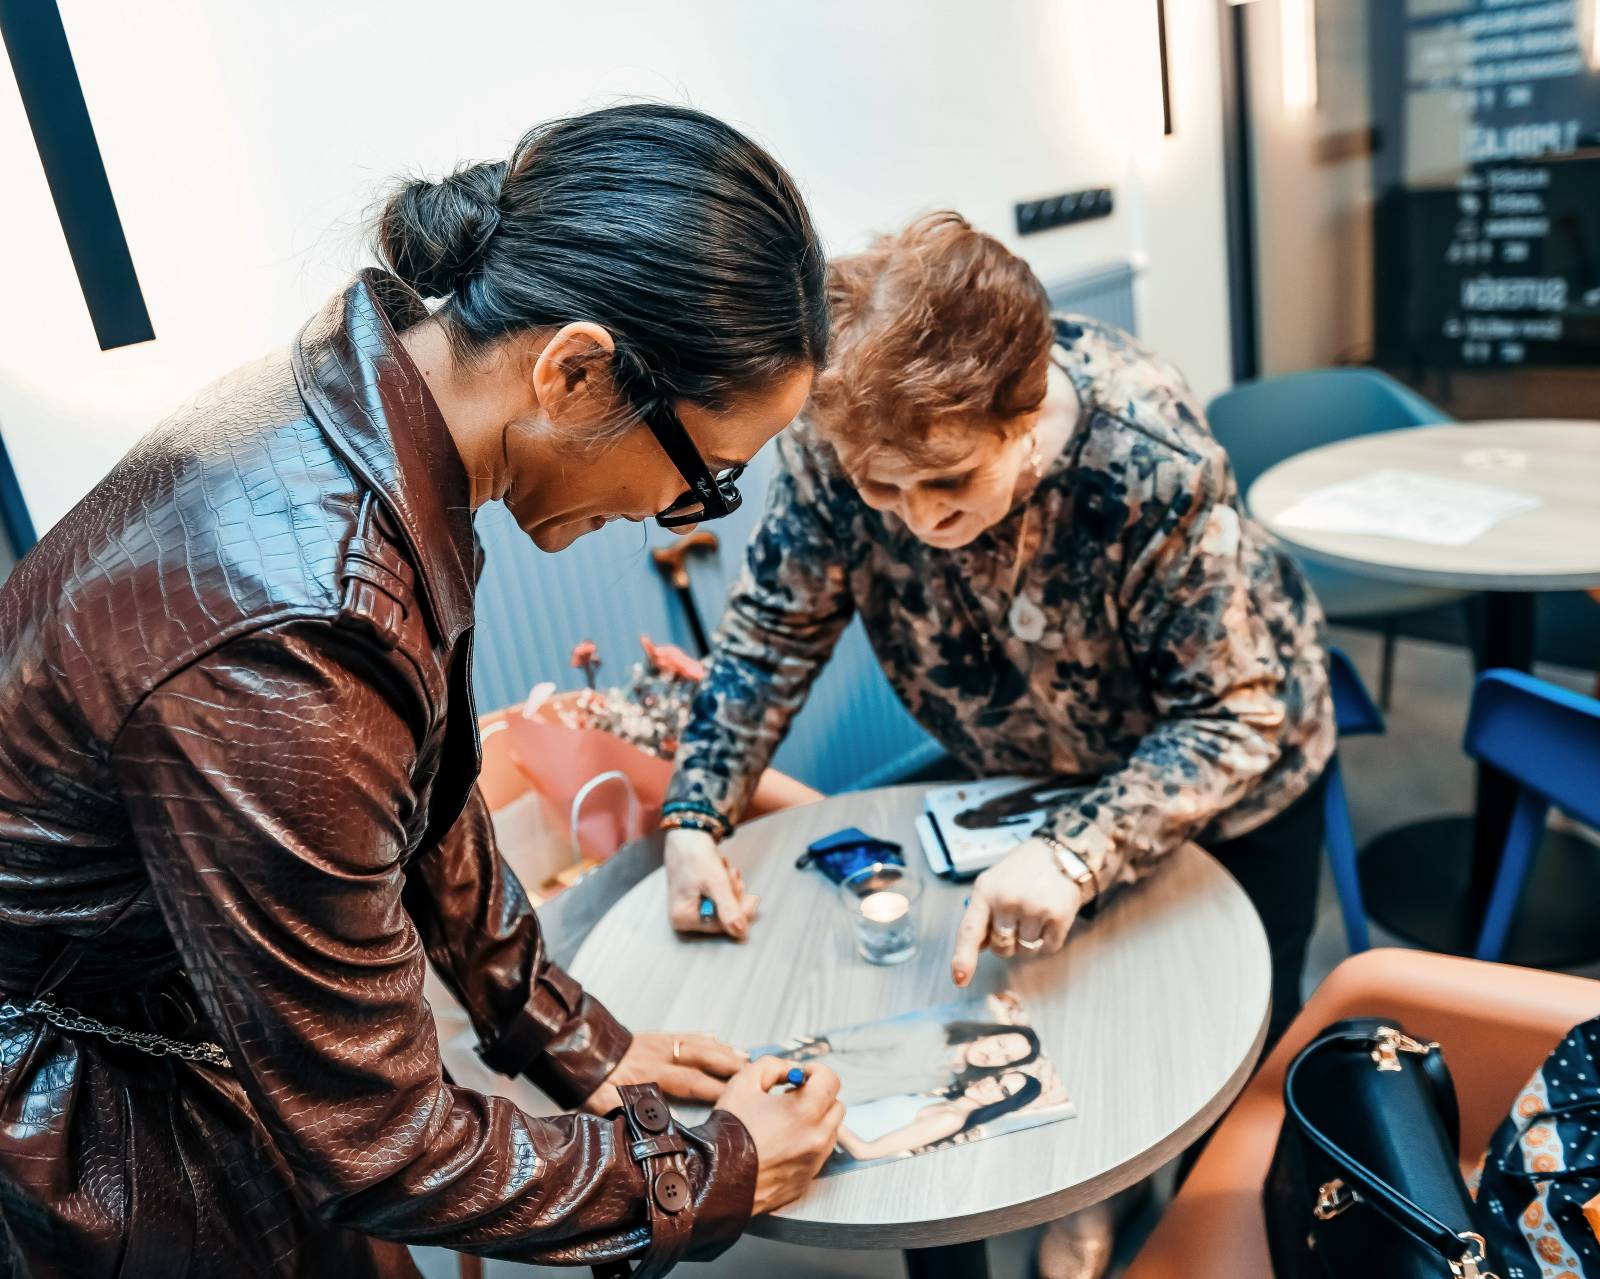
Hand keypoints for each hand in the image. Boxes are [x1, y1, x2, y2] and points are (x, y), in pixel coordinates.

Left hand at [584, 1031, 746, 1113]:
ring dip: (721, 1050)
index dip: (714, 1088)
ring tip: (745, 1056)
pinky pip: (682, 1036)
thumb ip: (627, 1115)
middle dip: (728, 1065)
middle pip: (700, 1059)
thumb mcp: (602, 1104)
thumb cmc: (588, 1081)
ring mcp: (657, 1044)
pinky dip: (701, 1038)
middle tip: (754, 1070)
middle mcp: (658, 1056)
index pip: (689, 1082)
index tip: (737, 1094)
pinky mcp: (653, 1037)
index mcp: (648, 1075)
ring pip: (696, 1045)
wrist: (574, 1050)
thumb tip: (649, 1132)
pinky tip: (714, 1039)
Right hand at [665, 828, 759, 939]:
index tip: (754, 898)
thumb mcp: (716, 883)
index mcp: (683, 918)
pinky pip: (719, 897)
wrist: (687, 833)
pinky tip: (720, 869)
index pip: (722, 926)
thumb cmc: (696, 856)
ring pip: (724, 905)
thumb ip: (728, 909)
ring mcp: (689, 908)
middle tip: (730, 873)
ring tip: (723, 868)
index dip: (740, 911)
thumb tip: (740, 934)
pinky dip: (724, 883)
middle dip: (732, 893)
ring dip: (729, 885)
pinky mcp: (695, 898)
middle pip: (723, 915)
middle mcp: (683, 918)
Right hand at [714, 1057, 844, 1215]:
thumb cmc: (729, 1132)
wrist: (716, 1178)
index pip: (832, 1081)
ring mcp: (813, 1162)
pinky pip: (817, 1155)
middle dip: (819, 1096)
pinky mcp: (806, 1180)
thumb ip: (772, 1066)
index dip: (817, 1071)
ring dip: (816, 1121)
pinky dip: (807, 1145)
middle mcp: (816, 1139)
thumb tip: (790, 1069)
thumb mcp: (744, 1082)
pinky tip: (782, 1143)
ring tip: (786, 1121)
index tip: (803, 1074)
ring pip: (830, 1133)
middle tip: (794, 1096)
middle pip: (836, 1106)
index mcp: (805, 1112)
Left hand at [951, 839, 1082, 986]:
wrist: (1059, 855)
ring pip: (1025, 951)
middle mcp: (1007, 900)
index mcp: (985, 892)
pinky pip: (1047, 948)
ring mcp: (1034, 908)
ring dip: (1029, 941)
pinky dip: (1048, 940)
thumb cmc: (1020, 873)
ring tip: (1034, 913)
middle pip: (1001, 948)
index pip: (969, 931)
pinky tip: (1048, 917)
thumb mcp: (992, 885)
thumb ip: (982, 916)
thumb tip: (978, 949)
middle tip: (1016, 919)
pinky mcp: (1058, 917)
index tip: (959, 979)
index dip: (963, 958)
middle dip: (1007, 942)